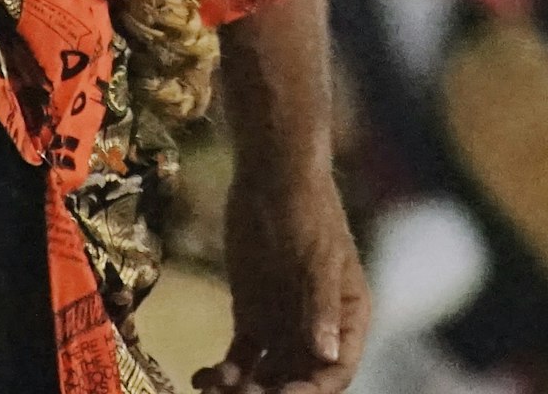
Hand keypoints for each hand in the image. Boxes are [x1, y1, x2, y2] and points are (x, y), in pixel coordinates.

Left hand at [206, 156, 364, 393]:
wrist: (270, 175)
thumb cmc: (307, 209)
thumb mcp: (317, 257)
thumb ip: (321, 305)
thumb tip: (327, 355)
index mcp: (347, 318)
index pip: (336, 373)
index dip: (311, 393)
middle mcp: (318, 331)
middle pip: (298, 382)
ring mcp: (283, 326)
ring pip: (267, 378)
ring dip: (241, 392)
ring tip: (212, 388)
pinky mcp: (251, 318)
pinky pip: (240, 361)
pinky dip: (222, 375)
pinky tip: (200, 377)